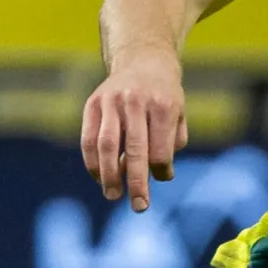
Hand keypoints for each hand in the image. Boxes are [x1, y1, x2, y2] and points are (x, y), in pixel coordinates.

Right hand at [80, 44, 186, 211]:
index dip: (161, 170)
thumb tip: (161, 175)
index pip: (160, 150)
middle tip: (139, 206)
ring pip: (106, 145)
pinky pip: (88, 139)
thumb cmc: (164, 97)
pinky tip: (99, 177)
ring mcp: (112, 101)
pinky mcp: (93, 104)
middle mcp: (137, 102)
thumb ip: (171, 144)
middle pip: (135, 149)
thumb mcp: (178, 115)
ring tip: (113, 195)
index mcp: (163, 105)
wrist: (143, 61)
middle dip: (136, 182)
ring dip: (109, 176)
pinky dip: (92, 162)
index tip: (161, 177)